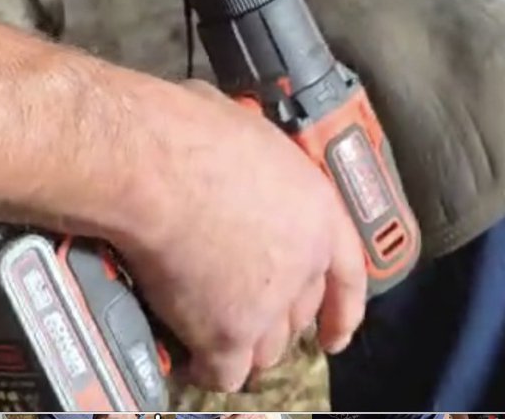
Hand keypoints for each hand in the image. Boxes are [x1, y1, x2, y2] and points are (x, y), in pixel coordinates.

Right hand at [119, 79, 365, 391]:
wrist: (156, 166)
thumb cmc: (190, 132)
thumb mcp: (246, 132)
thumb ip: (257, 164)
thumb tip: (235, 153)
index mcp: (318, 212)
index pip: (349, 274)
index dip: (343, 309)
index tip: (334, 335)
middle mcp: (303, 265)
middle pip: (298, 316)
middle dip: (275, 320)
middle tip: (246, 315)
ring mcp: (268, 306)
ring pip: (265, 351)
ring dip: (244, 347)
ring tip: (214, 334)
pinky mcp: (226, 334)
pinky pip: (224, 373)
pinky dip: (207, 369)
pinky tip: (190, 358)